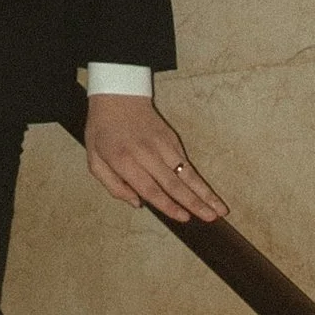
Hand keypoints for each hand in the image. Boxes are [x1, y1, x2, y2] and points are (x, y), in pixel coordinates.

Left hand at [84, 94, 225, 224]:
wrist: (118, 95)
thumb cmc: (103, 130)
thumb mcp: (94, 159)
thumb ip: (113, 185)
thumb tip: (137, 203)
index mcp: (124, 159)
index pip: (150, 188)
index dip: (168, 205)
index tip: (184, 218)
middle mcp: (146, 153)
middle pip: (174, 183)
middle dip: (195, 203)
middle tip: (211, 219)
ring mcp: (162, 144)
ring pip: (187, 173)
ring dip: (205, 192)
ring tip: (220, 209)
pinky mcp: (172, 138)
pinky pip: (186, 162)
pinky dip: (198, 179)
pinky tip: (208, 193)